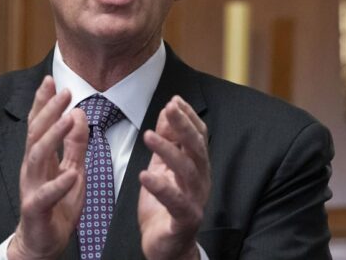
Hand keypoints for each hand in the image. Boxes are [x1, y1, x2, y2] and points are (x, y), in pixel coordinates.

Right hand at [8, 76, 88, 259]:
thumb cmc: (57, 205)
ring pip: (37, 157)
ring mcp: (31, 188)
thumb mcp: (73, 169)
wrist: (42, 243)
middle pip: (36, 133)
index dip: (44, 102)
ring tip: (69, 119)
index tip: (51, 79)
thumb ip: (75, 144)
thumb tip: (78, 114)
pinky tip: (72, 175)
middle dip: (49, 110)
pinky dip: (59, 184)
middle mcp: (32, 168)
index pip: (39, 124)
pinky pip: (46, 195)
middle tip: (64, 91)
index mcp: (40, 158)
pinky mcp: (36, 210)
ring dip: (53, 136)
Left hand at [138, 96, 209, 259]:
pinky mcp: (185, 220)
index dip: (188, 117)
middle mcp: (200, 180)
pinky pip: (176, 202)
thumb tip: (168, 111)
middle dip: (183, 126)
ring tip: (149, 135)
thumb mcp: (163, 167)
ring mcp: (195, 200)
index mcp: (196, 166)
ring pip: (187, 171)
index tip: (175, 100)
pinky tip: (145, 175)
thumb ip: (168, 141)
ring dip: (168, 151)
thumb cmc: (164, 205)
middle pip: (196, 148)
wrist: (166, 245)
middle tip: (169, 108)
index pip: (198, 136)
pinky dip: (161, 187)